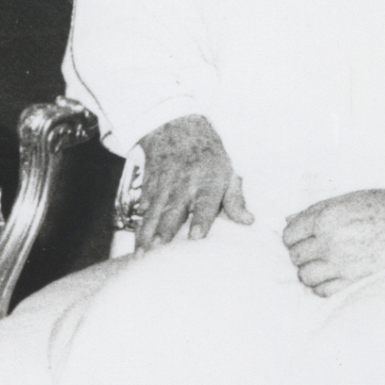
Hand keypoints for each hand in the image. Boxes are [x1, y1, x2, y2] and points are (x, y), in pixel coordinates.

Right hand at [135, 114, 252, 250]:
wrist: (176, 130)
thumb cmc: (208, 158)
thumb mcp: (228, 173)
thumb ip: (235, 200)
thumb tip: (248, 221)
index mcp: (206, 183)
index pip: (204, 203)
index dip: (200, 220)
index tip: (196, 236)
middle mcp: (182, 186)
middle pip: (172, 211)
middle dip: (163, 230)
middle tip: (158, 248)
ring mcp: (162, 187)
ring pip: (153, 213)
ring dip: (146, 234)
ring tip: (141, 254)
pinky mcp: (148, 189)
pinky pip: (142, 210)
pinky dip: (138, 226)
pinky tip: (135, 244)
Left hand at [281, 188, 384, 295]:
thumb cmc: (382, 206)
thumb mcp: (346, 200)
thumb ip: (314, 211)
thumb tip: (289, 221)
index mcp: (326, 218)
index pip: (290, 235)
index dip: (294, 236)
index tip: (303, 237)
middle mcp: (331, 241)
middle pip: (295, 256)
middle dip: (301, 253)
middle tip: (314, 249)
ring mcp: (342, 262)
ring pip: (305, 276)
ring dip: (309, 271)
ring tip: (321, 263)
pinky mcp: (355, 278)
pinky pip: (324, 291)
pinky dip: (322, 286)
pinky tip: (331, 276)